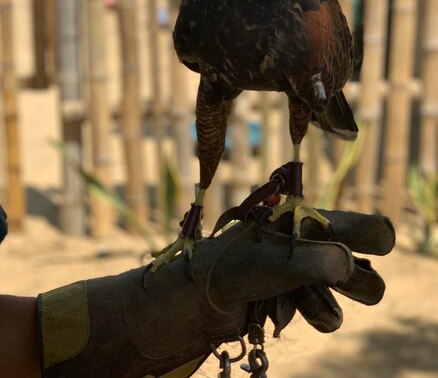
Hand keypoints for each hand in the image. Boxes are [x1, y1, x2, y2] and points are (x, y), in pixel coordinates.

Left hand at [38, 209, 393, 377]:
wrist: (159, 318)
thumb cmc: (197, 278)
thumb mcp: (249, 267)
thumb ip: (301, 263)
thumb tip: (351, 263)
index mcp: (285, 221)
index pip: (340, 220)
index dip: (365, 229)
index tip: (380, 241)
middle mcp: (292, 245)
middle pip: (350, 257)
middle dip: (354, 278)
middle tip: (343, 282)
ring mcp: (287, 276)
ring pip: (338, 290)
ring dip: (326, 304)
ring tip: (290, 307)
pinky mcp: (279, 304)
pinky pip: (317, 312)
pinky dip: (308, 317)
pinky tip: (277, 318)